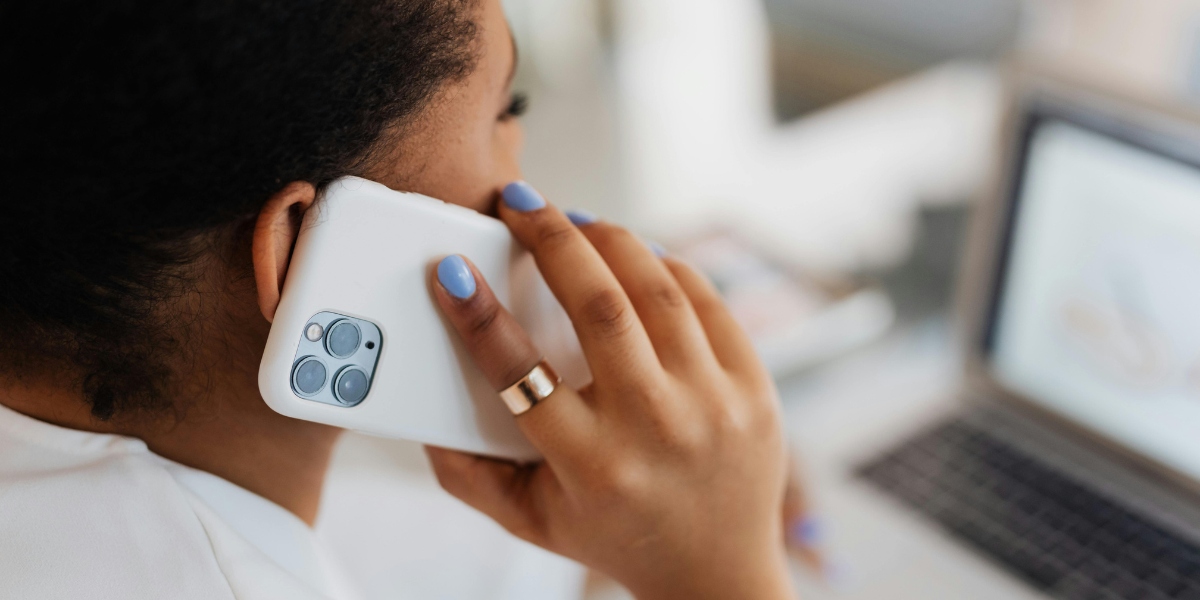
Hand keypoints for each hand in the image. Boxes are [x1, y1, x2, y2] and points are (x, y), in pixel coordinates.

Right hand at [425, 183, 794, 599]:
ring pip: (655, 287)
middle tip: (518, 203)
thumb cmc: (613, 536)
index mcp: (591, 466)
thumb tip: (418, 413)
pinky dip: (663, 264)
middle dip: (548, 237)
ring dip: (607, 237)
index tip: (451, 271)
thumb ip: (468, 474)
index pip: (520, 373)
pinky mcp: (753, 386)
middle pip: (597, 304)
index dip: (477, 314)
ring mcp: (713, 403)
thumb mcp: (530, 520)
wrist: (717, 574)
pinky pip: (704, 298)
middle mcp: (655, 428)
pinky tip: (631, 254)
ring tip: (571, 220)